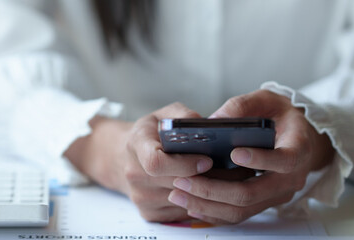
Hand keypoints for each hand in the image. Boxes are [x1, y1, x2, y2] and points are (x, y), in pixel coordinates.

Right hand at [66, 103, 217, 221]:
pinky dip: (198, 204)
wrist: (121, 157)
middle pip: (175, 183)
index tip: (207, 160)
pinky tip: (207, 191)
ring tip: (225, 180)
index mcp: (136, 145)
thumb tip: (205, 127)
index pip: (156, 162)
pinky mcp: (148, 213)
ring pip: (183, 201)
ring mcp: (140, 197)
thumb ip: (183, 117)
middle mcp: (134, 174)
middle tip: (231, 172)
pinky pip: (181, 213)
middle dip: (206, 179)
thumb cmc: (149, 134)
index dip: (185, 164)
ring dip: (206, 193)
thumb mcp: (162, 115)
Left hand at [167, 90, 334, 223]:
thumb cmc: (281, 115)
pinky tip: (191, 203)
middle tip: (182, 180)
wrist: (299, 136)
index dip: (260, 160)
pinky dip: (213, 212)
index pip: (284, 160)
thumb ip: (242, 106)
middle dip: (214, 189)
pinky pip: (239, 215)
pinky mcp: (264, 202)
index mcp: (298, 148)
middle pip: (253, 193)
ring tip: (178, 193)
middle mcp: (291, 178)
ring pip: (242, 209)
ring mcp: (277, 194)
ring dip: (207, 204)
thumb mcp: (267, 99)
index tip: (234, 153)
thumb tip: (213, 120)